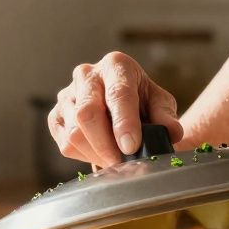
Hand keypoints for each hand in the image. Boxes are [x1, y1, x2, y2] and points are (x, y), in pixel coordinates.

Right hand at [47, 51, 183, 167]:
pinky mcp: (56, 116)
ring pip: (74, 133)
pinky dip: (85, 156)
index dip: (124, 123)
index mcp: (116, 66)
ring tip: (115, 158)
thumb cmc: (142, 100)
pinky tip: (100, 152)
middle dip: (106, 144)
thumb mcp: (160, 103)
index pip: (118, 94)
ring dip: (97, 153)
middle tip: (123, 163)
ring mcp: (67, 95)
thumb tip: (172, 132)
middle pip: (87, 113)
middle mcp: (87, 75)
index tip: (131, 146)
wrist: (121, 101)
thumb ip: (166, 116)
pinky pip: (65, 144)